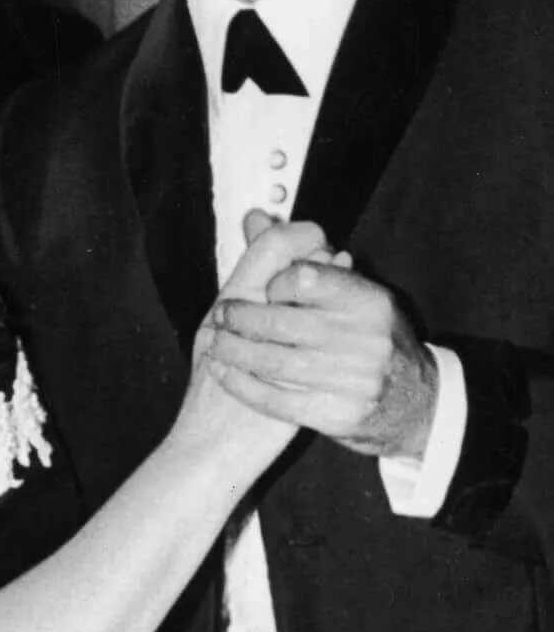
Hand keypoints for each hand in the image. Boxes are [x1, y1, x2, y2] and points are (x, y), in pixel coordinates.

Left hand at [201, 212, 432, 458]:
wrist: (415, 403)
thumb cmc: (371, 339)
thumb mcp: (353, 295)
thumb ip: (301, 257)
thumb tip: (254, 216)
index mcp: (371, 302)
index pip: (304, 278)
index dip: (274, 284)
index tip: (262, 290)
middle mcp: (367, 338)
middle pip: (281, 323)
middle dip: (240, 319)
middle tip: (220, 316)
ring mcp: (356, 380)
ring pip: (274, 362)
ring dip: (233, 352)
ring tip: (215, 344)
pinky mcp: (340, 415)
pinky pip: (277, 400)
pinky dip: (243, 386)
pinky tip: (225, 374)